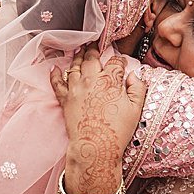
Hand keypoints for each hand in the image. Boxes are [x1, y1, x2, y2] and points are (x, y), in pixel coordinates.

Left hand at [50, 45, 146, 193]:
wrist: (95, 147)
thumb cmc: (116, 131)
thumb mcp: (136, 109)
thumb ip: (137, 89)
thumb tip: (134, 76)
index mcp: (110, 81)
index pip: (116, 63)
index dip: (119, 61)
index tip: (120, 63)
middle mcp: (91, 81)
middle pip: (92, 58)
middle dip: (95, 50)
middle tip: (95, 46)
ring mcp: (76, 89)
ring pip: (75, 66)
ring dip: (78, 56)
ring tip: (80, 51)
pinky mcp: (65, 99)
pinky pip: (57, 82)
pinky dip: (55, 74)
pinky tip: (55, 68)